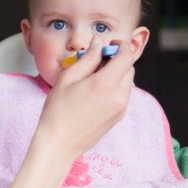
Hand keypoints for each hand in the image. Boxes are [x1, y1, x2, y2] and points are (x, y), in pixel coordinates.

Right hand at [38, 36, 135, 162]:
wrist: (59, 143)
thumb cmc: (57, 111)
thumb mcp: (67, 78)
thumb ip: (87, 59)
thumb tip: (98, 44)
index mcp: (106, 83)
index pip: (126, 56)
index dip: (120, 46)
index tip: (109, 45)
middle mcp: (118, 96)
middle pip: (129, 68)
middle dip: (117, 60)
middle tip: (96, 61)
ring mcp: (120, 108)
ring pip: (126, 82)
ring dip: (115, 74)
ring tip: (92, 79)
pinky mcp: (118, 117)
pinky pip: (122, 95)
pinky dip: (113, 88)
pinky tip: (94, 93)